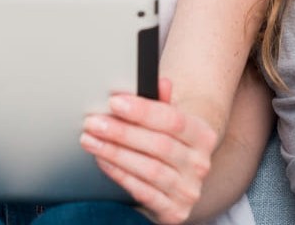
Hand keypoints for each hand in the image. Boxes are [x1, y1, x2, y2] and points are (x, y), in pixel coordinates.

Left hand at [80, 78, 218, 223]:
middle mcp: (200, 164)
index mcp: (203, 135)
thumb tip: (161, 82)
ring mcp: (189, 190)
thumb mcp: (168, 121)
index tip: (114, 102)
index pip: (173, 120)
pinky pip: (143, 191)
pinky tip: (102, 160)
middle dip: (122, 132)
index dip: (143, 111)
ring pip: (149, 169)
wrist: (178, 179)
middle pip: (159, 145)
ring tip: (90, 140)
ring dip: (115, 153)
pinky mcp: (175, 211)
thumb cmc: (167, 142)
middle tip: (93, 122)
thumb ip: (162, 102)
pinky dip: (120, 175)